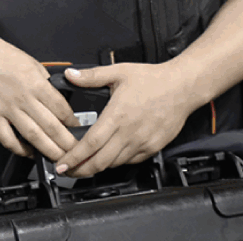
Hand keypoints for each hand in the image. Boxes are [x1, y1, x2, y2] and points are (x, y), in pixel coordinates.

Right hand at [0, 39, 79, 160]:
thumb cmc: (1, 54)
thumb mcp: (32, 62)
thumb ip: (44, 81)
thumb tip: (57, 97)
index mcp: (36, 82)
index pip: (61, 108)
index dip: (73, 122)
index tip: (78, 129)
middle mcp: (24, 97)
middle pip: (51, 126)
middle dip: (67, 143)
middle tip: (75, 152)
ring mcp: (7, 108)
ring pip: (33, 136)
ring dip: (48, 150)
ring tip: (58, 159)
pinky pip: (7, 139)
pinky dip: (19, 149)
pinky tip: (28, 153)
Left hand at [55, 63, 194, 177]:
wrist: (182, 87)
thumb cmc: (152, 79)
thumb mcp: (118, 72)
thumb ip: (91, 76)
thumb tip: (70, 75)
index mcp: (117, 115)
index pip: (90, 143)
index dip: (74, 157)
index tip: (61, 164)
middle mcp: (129, 133)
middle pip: (100, 161)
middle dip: (80, 170)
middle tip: (66, 172)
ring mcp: (142, 143)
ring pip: (115, 163)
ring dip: (97, 167)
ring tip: (84, 165)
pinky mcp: (152, 148)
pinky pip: (130, 161)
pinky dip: (116, 162)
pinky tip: (108, 157)